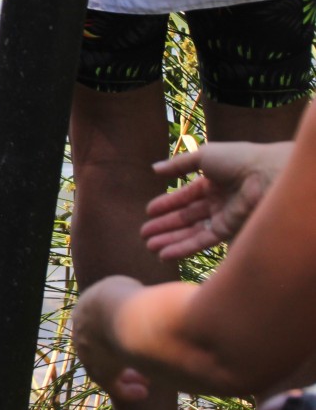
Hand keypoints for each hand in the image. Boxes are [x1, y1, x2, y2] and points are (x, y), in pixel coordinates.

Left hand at [73, 276, 151, 403]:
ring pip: (105, 370)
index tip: (132, 338)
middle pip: (99, 351)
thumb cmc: (130, 297)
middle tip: (137, 364)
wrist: (123, 314)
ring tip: (146, 381)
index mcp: (84, 311)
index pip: (96, 326)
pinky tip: (144, 392)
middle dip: (119, 357)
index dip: (114, 334)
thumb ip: (129, 300)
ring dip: (125, 376)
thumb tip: (140, 306)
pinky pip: (113, 385)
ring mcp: (88, 354)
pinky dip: (127, 390)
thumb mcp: (127, 289)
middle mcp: (81, 334)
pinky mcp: (100, 372)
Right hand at [142, 141, 289, 258]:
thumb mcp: (203, 156)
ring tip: (149, 247)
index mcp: (213, 183)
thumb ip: (177, 165)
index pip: (185, 197)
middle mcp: (218, 202)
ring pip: (191, 232)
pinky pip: (202, 241)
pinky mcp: (228, 231)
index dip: (167, 204)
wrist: (266, 174)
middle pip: (186, 217)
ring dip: (170, 240)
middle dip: (165, 226)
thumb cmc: (238, 159)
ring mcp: (223, 218)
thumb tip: (154, 169)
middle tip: (144, 235)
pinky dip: (183, 248)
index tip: (148, 211)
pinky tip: (165, 254)